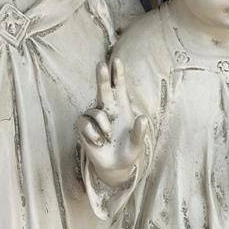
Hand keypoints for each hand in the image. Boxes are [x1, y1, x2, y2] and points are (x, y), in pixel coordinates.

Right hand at [77, 58, 148, 187]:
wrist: (114, 168)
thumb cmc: (128, 151)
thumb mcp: (137, 145)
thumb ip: (140, 132)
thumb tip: (143, 119)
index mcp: (122, 107)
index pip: (120, 86)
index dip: (118, 74)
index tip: (117, 60)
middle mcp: (108, 108)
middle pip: (103, 89)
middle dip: (102, 77)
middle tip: (101, 64)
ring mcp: (95, 116)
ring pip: (95, 112)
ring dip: (103, 125)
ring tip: (108, 137)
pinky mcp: (84, 126)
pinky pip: (85, 123)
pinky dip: (93, 133)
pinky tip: (98, 142)